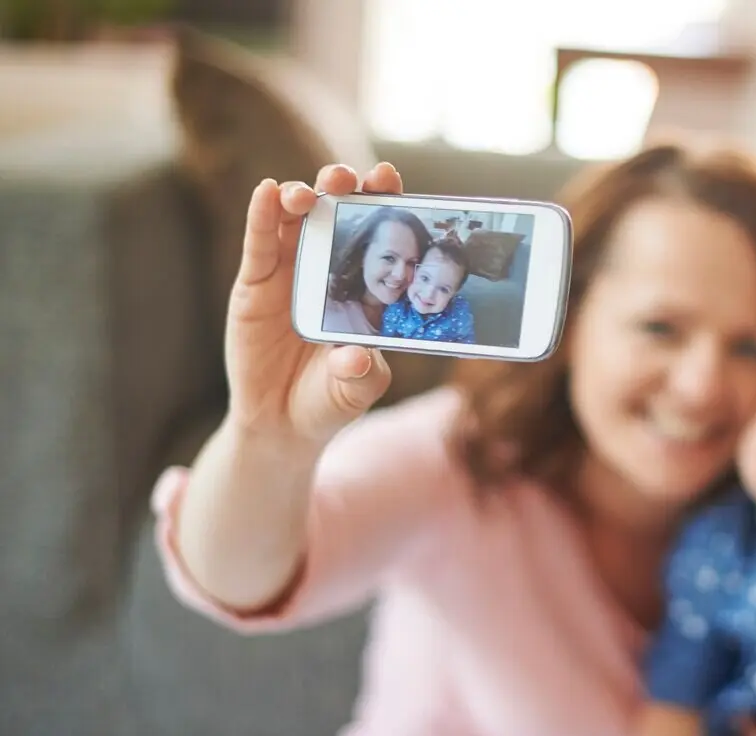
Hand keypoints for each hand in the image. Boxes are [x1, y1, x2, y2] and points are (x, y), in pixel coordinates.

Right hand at [225, 162, 398, 447]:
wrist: (281, 424)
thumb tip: (355, 357)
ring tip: (306, 193)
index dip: (384, 203)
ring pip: (295, 221)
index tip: (388, 178)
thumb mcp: (354, 392)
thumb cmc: (329, 401)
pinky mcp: (255, 285)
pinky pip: (259, 245)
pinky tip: (267, 192)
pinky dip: (262, 217)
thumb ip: (362, 376)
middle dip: (343, 189)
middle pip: (336, 215)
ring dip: (301, 196)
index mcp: (364, 287)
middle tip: (348, 177)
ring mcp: (290, 273)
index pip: (377, 235)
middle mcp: (328, 270)